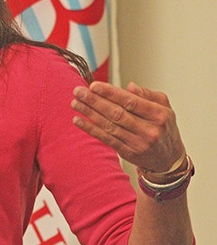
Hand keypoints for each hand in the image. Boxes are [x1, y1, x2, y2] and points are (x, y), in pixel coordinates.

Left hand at [71, 81, 185, 172]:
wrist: (170, 159)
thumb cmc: (164, 128)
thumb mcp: (165, 107)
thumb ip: (148, 94)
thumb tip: (129, 86)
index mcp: (159, 115)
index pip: (130, 102)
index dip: (110, 93)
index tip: (94, 85)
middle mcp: (149, 130)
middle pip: (116, 113)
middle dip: (95, 101)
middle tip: (78, 91)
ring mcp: (138, 143)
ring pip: (109, 126)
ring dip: (89, 113)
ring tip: (75, 103)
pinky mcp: (128, 153)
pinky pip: (106, 139)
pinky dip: (90, 129)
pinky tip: (78, 120)